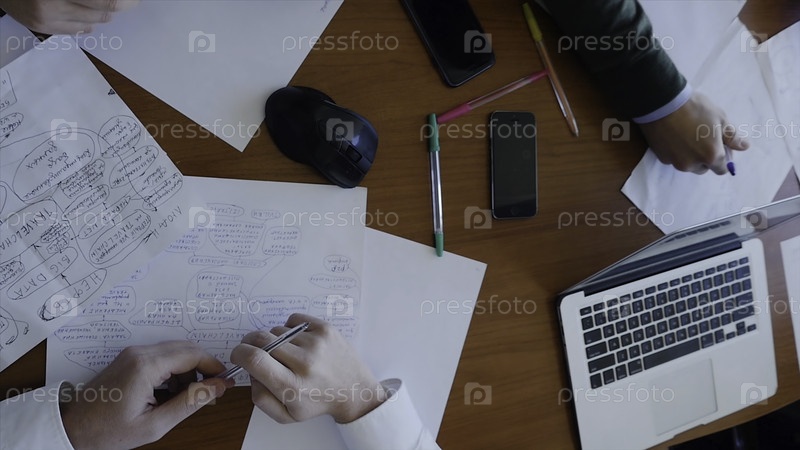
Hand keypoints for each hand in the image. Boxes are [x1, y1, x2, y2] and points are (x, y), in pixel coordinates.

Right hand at [0, 0, 139, 33]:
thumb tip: (115, 1)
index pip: (107, 1)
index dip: (126, 2)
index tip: (135, 1)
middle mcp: (54, 2)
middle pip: (103, 13)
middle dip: (115, 6)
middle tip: (122, 1)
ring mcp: (47, 17)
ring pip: (93, 23)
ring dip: (99, 14)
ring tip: (91, 2)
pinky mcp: (42, 27)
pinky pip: (77, 30)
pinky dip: (85, 22)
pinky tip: (80, 12)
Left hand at [60, 341, 232, 449]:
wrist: (72, 429)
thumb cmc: (108, 432)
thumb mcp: (155, 424)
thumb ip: (191, 402)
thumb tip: (219, 387)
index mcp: (146, 367)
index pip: (193, 355)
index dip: (214, 367)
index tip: (225, 382)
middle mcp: (139, 352)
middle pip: (186, 349)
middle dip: (202, 369)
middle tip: (209, 392)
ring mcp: (133, 353)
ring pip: (175, 351)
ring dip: (187, 371)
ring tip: (183, 399)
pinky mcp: (129, 358)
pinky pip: (162, 356)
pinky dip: (173, 370)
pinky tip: (168, 393)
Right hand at [231, 313, 385, 423]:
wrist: (355, 391)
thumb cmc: (318, 402)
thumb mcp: (286, 414)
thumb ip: (260, 398)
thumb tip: (251, 373)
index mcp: (292, 386)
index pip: (255, 359)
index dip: (239, 353)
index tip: (238, 354)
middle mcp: (305, 362)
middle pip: (262, 339)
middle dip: (251, 343)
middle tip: (255, 349)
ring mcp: (317, 342)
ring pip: (277, 330)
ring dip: (276, 340)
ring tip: (290, 354)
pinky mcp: (326, 329)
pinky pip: (293, 319)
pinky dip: (290, 328)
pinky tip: (299, 342)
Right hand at [638, 92, 748, 174]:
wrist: (663, 103)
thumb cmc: (695, 109)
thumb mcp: (720, 118)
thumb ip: (732, 137)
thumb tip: (744, 147)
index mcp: (711, 155)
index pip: (721, 169)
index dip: (723, 158)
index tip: (719, 145)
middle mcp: (692, 164)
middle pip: (703, 168)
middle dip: (705, 158)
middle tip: (702, 139)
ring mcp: (675, 162)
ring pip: (688, 165)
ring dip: (690, 156)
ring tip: (686, 136)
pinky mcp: (661, 157)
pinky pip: (673, 159)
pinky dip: (676, 151)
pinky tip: (674, 136)